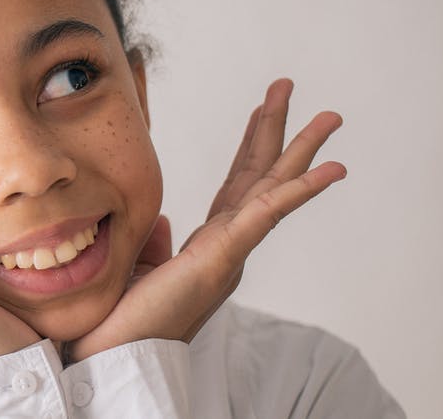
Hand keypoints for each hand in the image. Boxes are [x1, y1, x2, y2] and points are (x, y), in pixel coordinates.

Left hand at [67, 78, 345, 360]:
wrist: (112, 356)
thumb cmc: (123, 319)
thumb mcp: (139, 267)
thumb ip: (156, 240)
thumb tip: (163, 217)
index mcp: (209, 244)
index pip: (237, 185)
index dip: (252, 145)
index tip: (263, 110)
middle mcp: (227, 246)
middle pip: (260, 176)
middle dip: (279, 130)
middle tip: (291, 87)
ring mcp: (229, 253)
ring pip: (272, 189)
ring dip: (302, 151)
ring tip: (330, 117)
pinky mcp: (221, 261)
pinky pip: (265, 217)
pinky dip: (298, 190)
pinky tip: (329, 168)